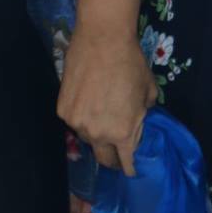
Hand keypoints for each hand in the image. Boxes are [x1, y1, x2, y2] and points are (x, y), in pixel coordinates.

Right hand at [57, 26, 156, 174]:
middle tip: (117, 153)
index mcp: (123, 132)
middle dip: (112, 158)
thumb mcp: (149, 91)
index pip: (125, 160)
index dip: (129, 167)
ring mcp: (76, 123)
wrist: (103, 41)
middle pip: (103, 156)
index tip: (131, 171)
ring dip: (97, 134)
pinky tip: (89, 104)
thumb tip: (139, 116)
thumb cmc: (132, 64)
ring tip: (104, 119)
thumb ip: (144, 111)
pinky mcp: (62, 110)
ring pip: (87, 137)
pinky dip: (83, 117)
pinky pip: (74, 121)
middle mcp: (97, 133)